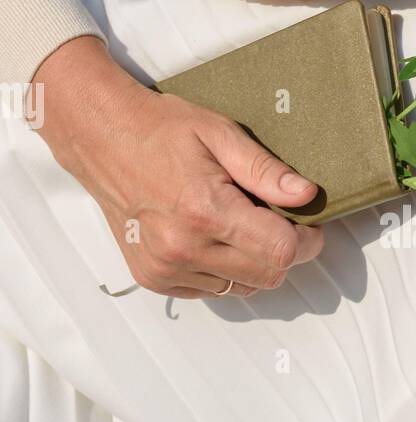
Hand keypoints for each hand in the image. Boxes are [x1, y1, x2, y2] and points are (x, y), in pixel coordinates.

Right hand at [32, 35, 323, 297]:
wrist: (102, 139)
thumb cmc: (160, 130)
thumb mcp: (220, 134)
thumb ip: (265, 170)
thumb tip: (306, 195)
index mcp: (205, 211)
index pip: (282, 251)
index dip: (307, 240)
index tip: (307, 223)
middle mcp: (183, 248)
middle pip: (268, 277)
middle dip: (284, 252)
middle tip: (277, 221)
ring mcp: (165, 268)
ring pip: (242, 288)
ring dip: (253, 263)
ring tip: (239, 225)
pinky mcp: (153, 278)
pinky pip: (211, 291)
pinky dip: (223, 270)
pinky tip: (213, 238)